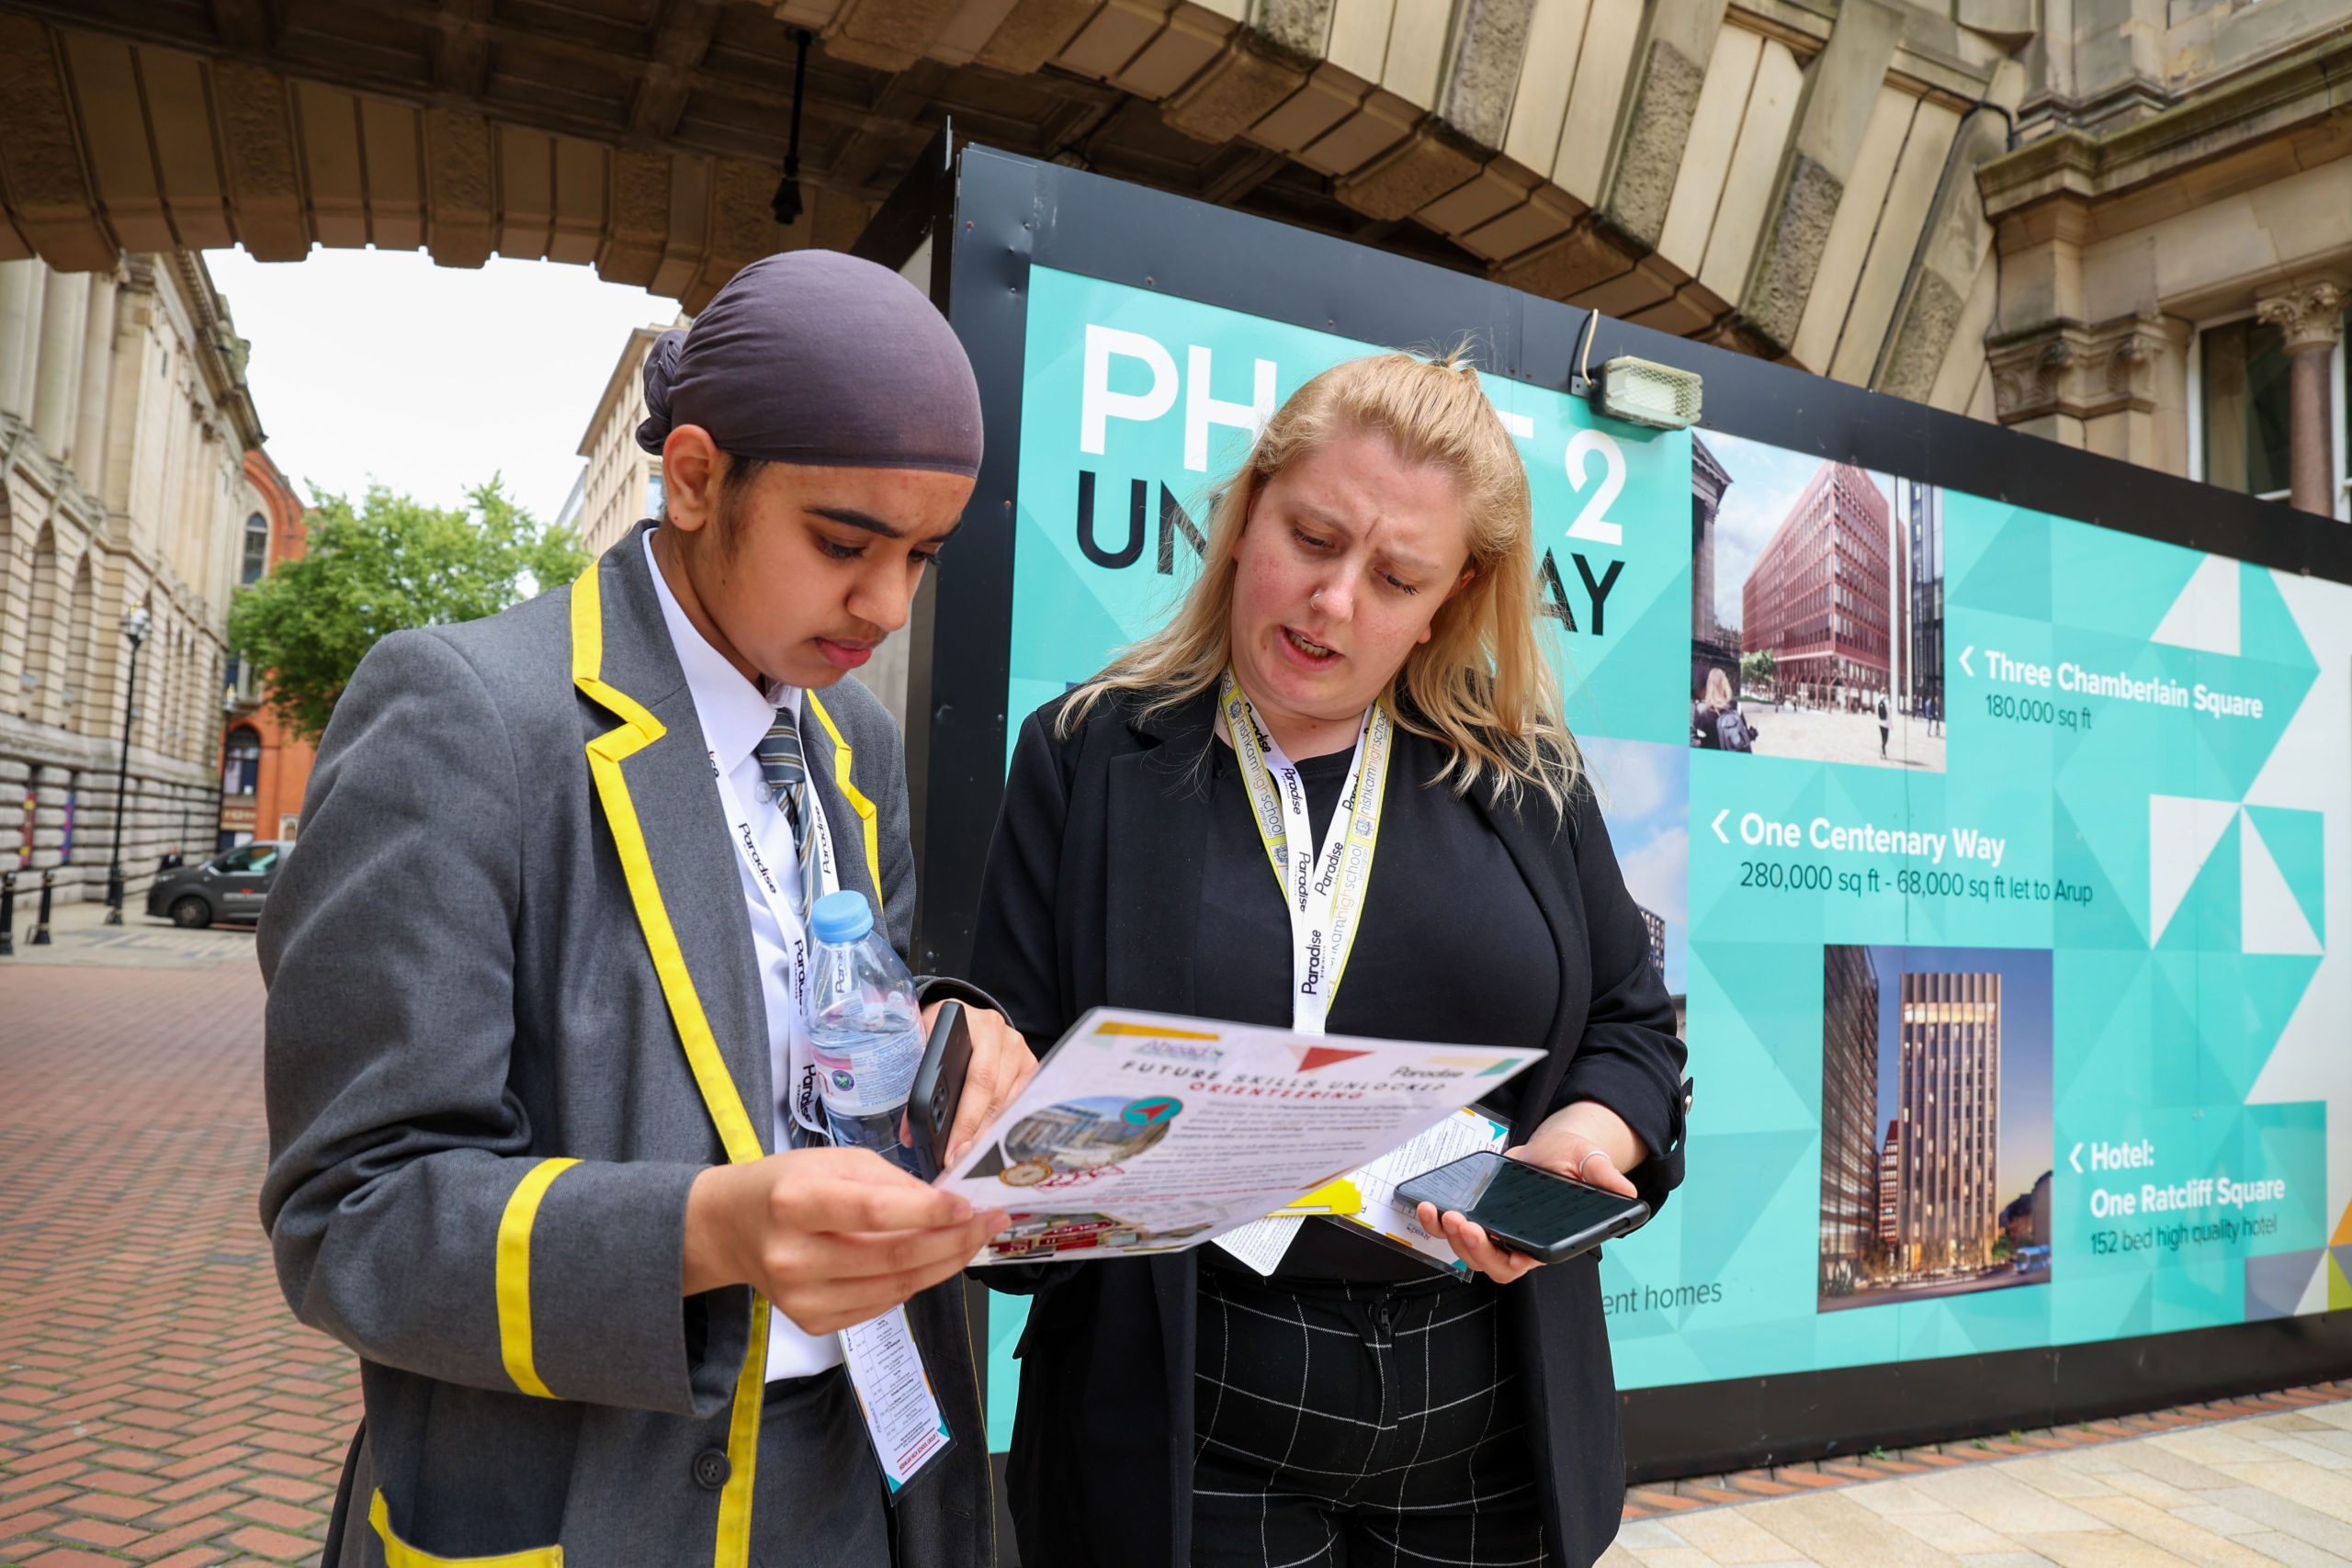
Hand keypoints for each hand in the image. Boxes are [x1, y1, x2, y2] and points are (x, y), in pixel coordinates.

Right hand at [683, 1147, 1009, 1335]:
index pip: (874, 1212)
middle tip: (990, 1222)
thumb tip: (948, 1205)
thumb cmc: (788, 1184)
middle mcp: (794, 1256)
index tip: (969, 1204)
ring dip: (945, 1264)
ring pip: (896, 1287)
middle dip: (953, 1240)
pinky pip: (881, 1304)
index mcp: (794, 1202)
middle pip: (893, 1257)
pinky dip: (913, 1282)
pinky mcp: (811, 1321)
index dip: (929, 1211)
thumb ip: (890, 1182)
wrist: (732, 1228)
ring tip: (973, 1240)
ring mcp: (800, 1297)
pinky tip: (928, 1261)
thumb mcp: (833, 1162)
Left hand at [924, 1002, 1036, 1168]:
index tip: (951, 1149)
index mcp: (978, 1025)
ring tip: (969, 1159)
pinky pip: (1018, 1104)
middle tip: (958, 1162)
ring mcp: (1021, 1052)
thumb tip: (911, 1133)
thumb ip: (917, 1081)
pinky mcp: (1030, 1067)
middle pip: (995, 1097)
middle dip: (975, 1134)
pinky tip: (988, 1144)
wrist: (959, 1017)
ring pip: (1008, 1104)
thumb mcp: (921, 1045)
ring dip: (987, 1135)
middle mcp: (1005, 1037)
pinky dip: (1001, 1126)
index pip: (979, 1078)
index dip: (966, 1118)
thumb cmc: (937, 1034)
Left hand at [1414, 1100, 1643, 1285]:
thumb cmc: (1572, 1159)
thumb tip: (1627, 1193)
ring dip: (1451, 1237)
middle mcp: (1520, 1242)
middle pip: (1493, 1263)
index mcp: (1548, 1238)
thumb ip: (1603, 1176)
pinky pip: (1455, 1229)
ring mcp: (1497, 1232)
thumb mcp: (1589, 1160)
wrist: (1550, 1147)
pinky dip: (1438, 1223)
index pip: (1528, 1261)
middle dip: (1474, 1248)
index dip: (1511, 1259)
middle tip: (1463, 1224)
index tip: (1499, 1244)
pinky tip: (1429, 1205)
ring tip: (1441, 1214)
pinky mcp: (1479, 1217)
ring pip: (1470, 1251)